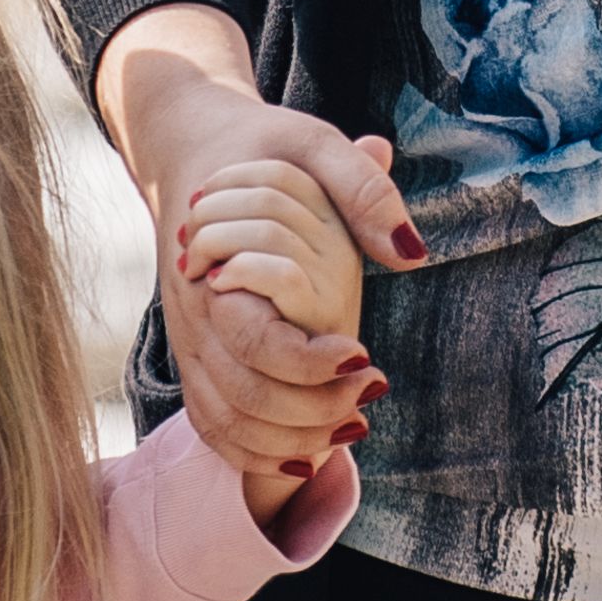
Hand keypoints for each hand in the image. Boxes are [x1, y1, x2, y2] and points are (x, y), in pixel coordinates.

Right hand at [94, 5, 407, 476]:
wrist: (192, 148)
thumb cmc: (261, 146)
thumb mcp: (312, 144)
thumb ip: (361, 189)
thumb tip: (411, 252)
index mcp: (214, 267)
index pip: (257, 341)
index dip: (313, 363)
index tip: (366, 356)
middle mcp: (194, 316)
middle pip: (245, 396)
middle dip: (315, 411)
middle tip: (373, 392)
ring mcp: (190, 343)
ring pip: (226, 423)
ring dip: (291, 441)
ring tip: (353, 426)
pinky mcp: (196, 359)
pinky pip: (214, 427)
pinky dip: (256, 454)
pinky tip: (308, 456)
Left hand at [182, 165, 367, 349]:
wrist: (226, 281)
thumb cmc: (240, 225)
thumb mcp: (292, 181)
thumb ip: (341, 170)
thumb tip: (383, 149)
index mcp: (336, 210)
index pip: (281, 175)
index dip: (231, 179)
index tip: (200, 197)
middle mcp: (341, 246)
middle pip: (271, 202)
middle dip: (211, 215)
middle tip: (187, 240)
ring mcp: (334, 282)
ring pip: (269, 235)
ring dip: (213, 242)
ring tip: (195, 265)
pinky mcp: (319, 317)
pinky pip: (281, 275)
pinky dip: (240, 271)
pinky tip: (217, 284)